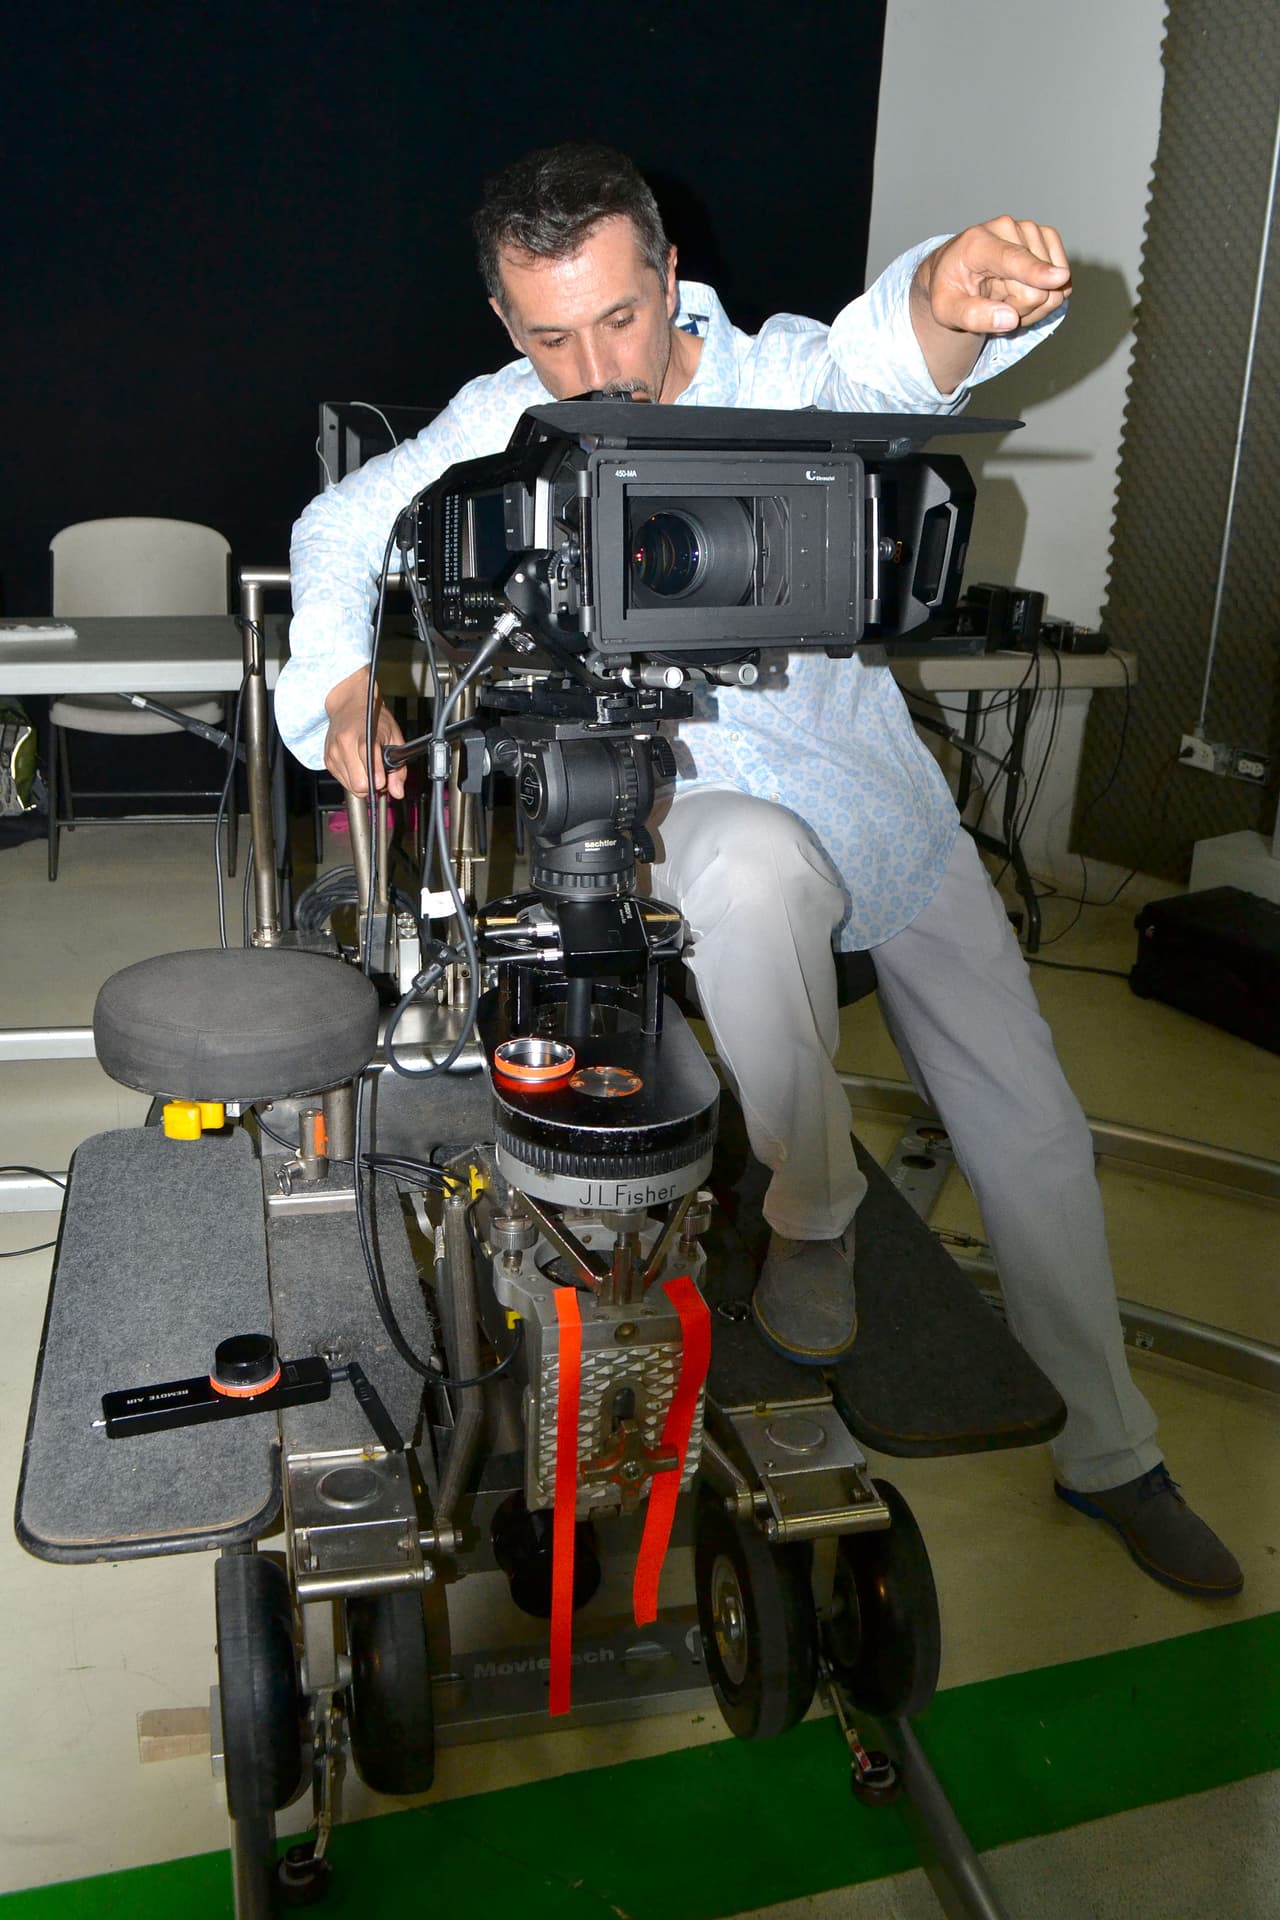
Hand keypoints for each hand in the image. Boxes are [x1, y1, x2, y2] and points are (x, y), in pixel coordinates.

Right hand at [322, 664, 407, 799]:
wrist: (350, 705)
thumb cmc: (374, 718)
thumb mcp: (394, 737)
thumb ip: (398, 768)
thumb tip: (398, 792)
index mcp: (363, 735)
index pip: (367, 758)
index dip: (375, 775)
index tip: (380, 783)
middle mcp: (345, 743)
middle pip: (358, 782)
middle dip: (372, 786)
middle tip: (380, 777)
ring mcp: (334, 752)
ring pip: (351, 786)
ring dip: (363, 784)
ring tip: (369, 770)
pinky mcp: (328, 760)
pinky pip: (343, 782)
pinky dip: (353, 779)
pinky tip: (358, 767)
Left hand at [922, 216, 1070, 333]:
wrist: (955, 268)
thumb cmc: (948, 289)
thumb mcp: (945, 310)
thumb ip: (972, 316)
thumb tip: (1010, 319)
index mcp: (977, 242)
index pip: (1011, 259)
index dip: (1035, 271)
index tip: (1058, 278)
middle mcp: (1008, 228)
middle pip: (1036, 288)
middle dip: (1018, 309)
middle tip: (994, 306)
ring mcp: (1032, 231)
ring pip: (1054, 288)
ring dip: (1032, 306)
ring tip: (1006, 298)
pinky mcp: (1048, 239)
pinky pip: (1063, 284)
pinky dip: (1046, 297)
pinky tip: (1023, 291)